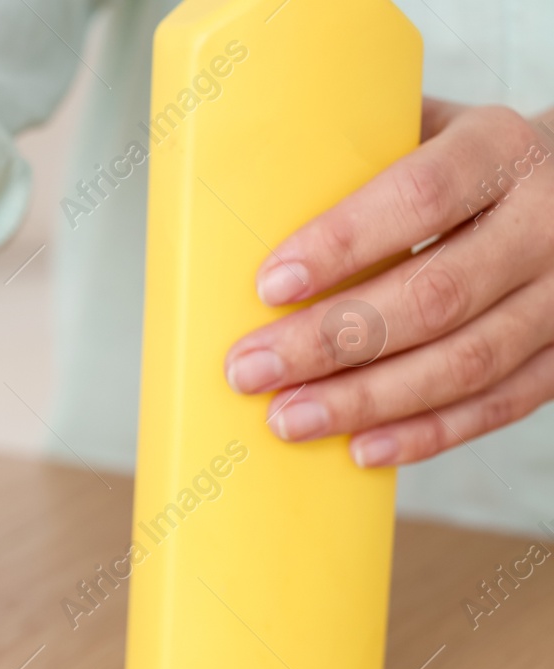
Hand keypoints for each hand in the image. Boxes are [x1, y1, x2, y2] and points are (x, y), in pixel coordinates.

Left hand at [223, 100, 553, 466]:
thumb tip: (236, 191)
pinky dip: (427, 433)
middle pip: (435, 296)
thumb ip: (356, 156)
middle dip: (331, 342)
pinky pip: (499, 404)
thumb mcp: (424, 131)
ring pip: (466, 363)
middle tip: (250, 370)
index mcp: (500, 149)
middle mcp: (545, 224)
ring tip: (288, 417)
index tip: (270, 285)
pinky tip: (361, 448)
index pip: (420, 197)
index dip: (343, 244)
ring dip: (367, 400)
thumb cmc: (467, 164)